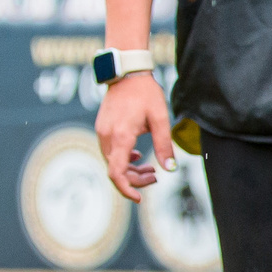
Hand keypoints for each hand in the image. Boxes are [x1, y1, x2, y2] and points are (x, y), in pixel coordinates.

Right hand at [95, 70, 173, 201]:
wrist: (127, 73)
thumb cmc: (145, 93)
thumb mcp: (160, 119)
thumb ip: (164, 145)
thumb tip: (170, 169)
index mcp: (121, 136)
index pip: (116, 172)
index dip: (127, 189)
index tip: (139, 198)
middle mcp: (107, 136)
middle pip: (116, 170)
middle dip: (135, 179)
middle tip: (155, 176)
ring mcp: (102, 132)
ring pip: (112, 162)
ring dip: (130, 169)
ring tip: (150, 168)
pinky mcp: (102, 128)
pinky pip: (110, 152)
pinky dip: (122, 159)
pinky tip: (136, 155)